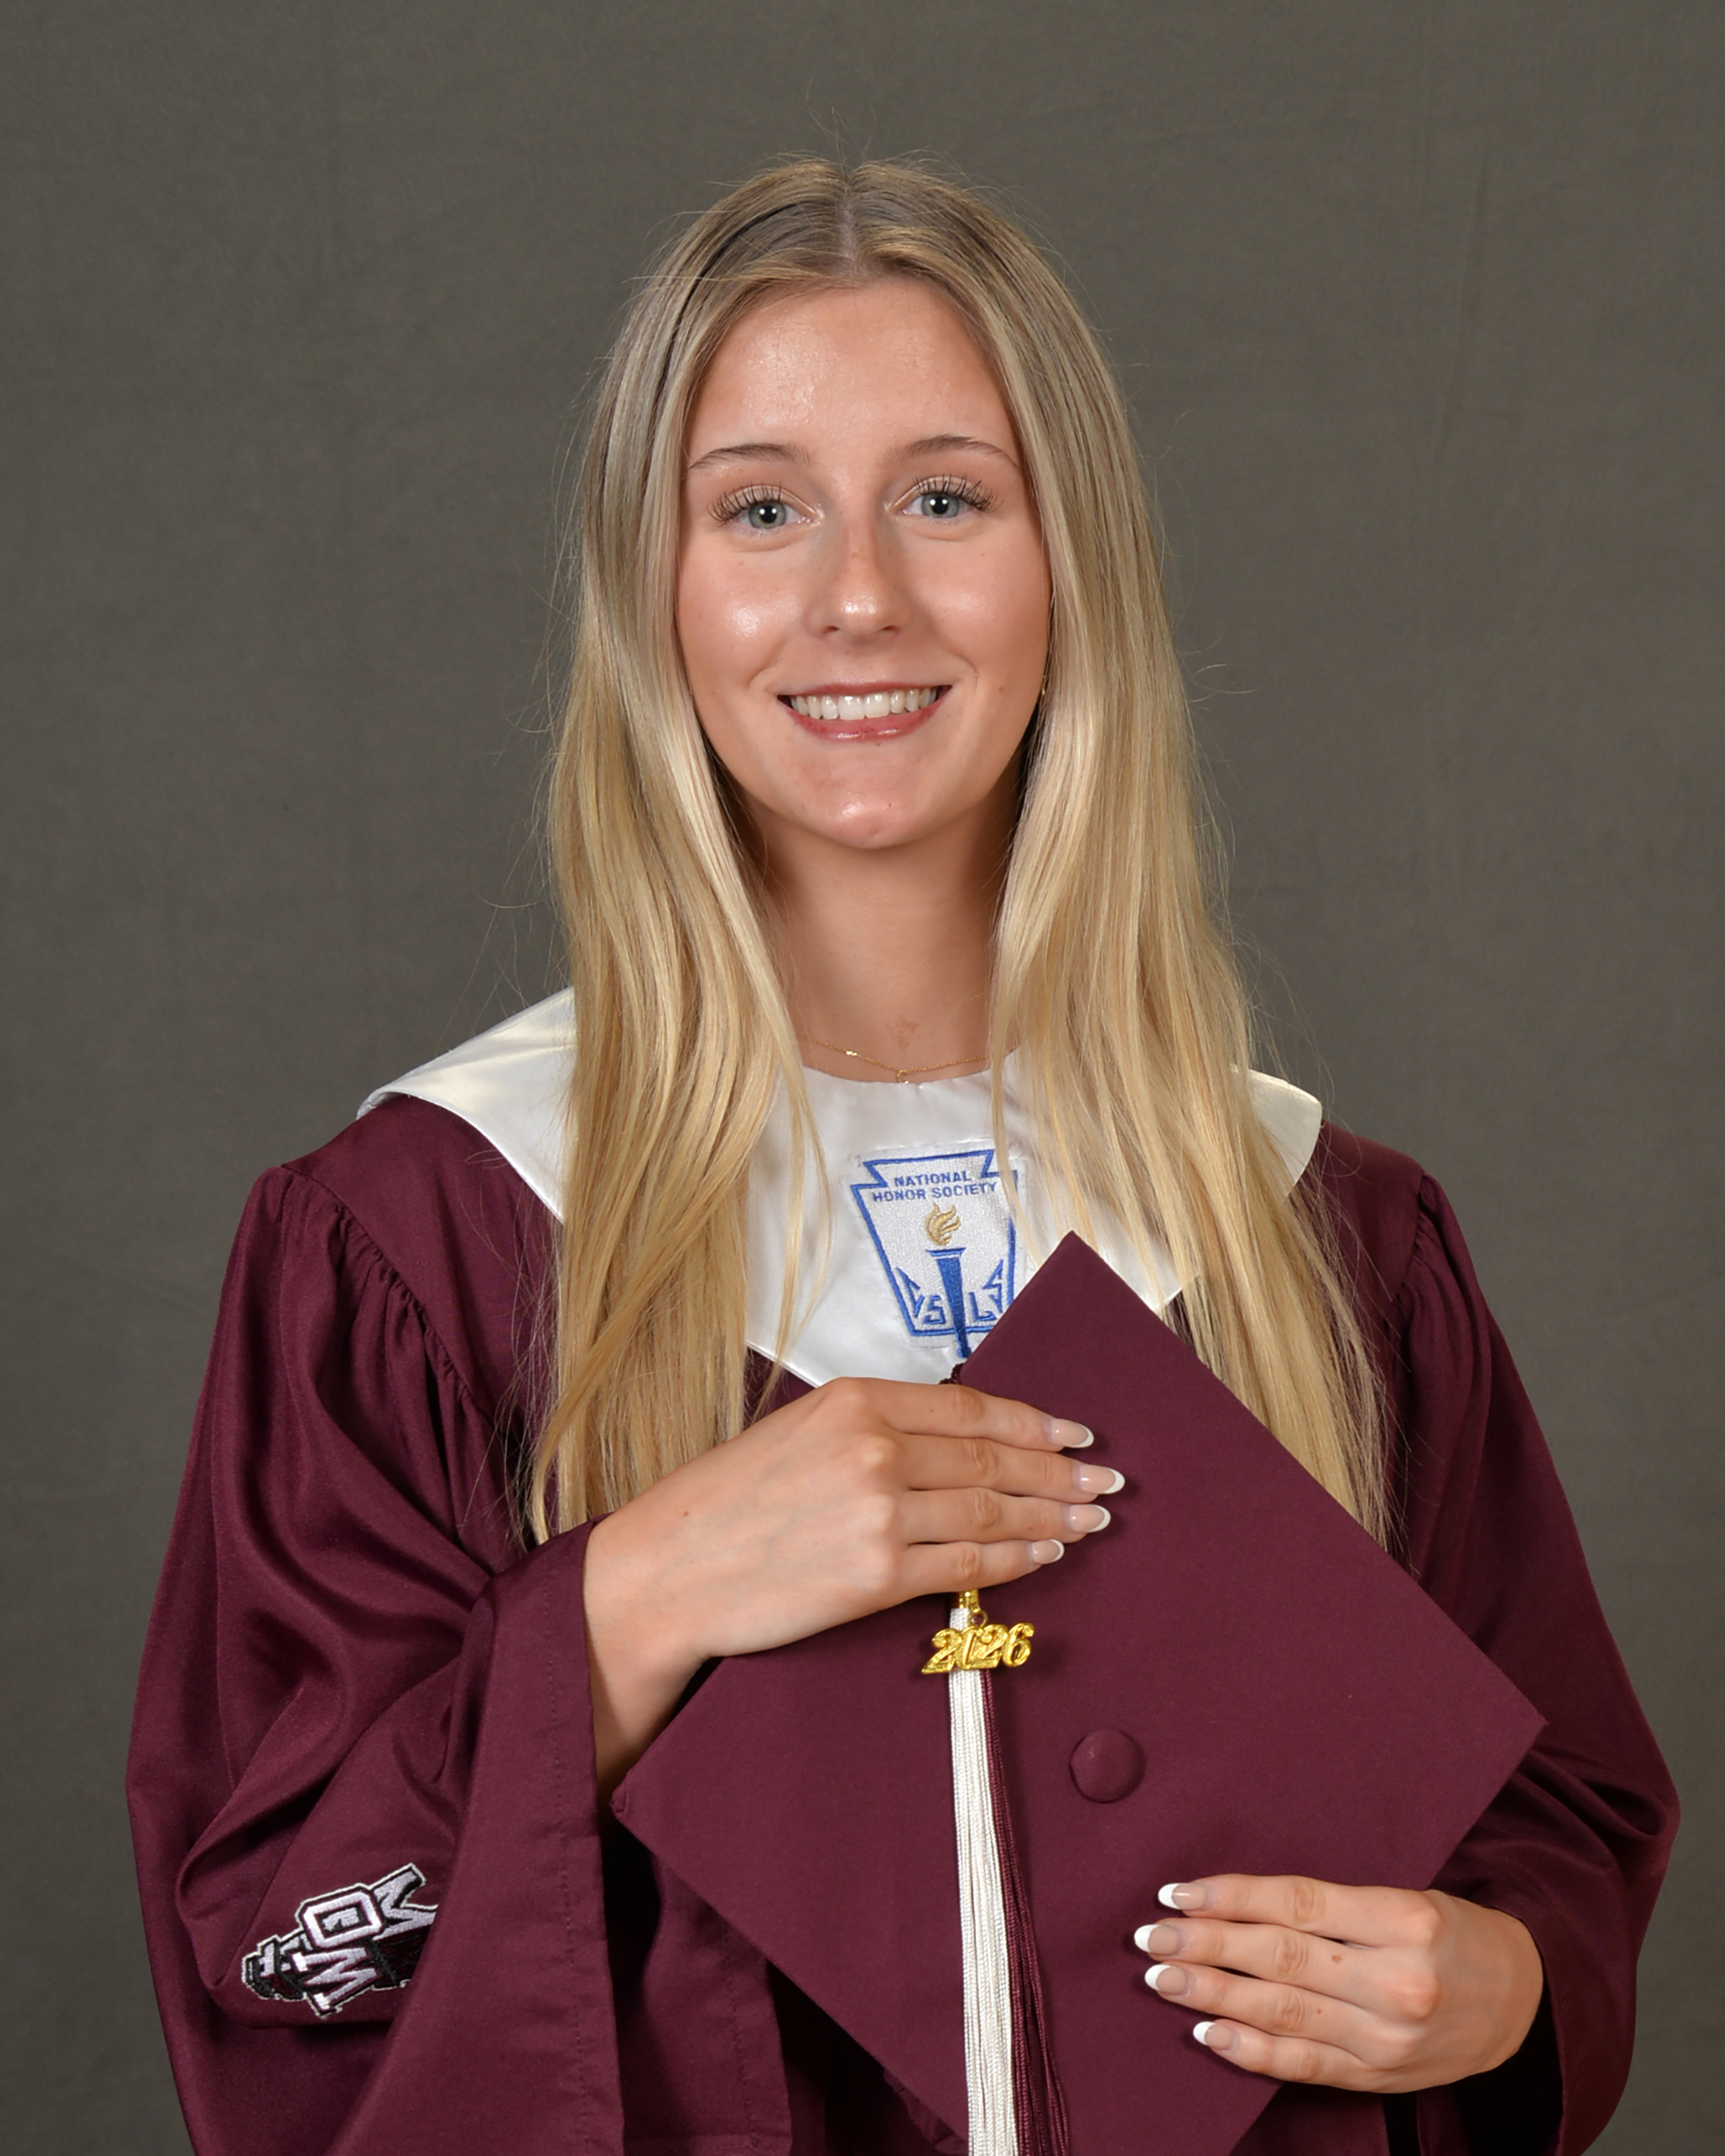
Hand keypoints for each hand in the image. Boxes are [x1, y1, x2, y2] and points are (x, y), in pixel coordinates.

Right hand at [583, 1376, 1115, 1788]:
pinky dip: (1018, 1560)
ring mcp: (879, 1513)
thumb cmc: (725, 1504)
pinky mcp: (876, 1576)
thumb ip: (872, 1431)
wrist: (669, 1570)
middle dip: (1059, 1472)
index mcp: (856, 1402)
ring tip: (1088, 1521)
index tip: (1076, 1434)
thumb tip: (952, 1445)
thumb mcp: (798, 1433)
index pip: (971, 1409)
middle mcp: (874, 1449)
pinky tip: (1045, 1556)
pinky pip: (969, 1565)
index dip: (1034, 1423)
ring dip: (1052, 1517)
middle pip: (994, 1460)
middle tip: (1104, 1482)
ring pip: (992, 1513)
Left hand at [1135, 1873, 1543, 2089]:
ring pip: (1282, 2013)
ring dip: (1212, 1995)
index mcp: (1404, 1920)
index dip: (1232, 1897)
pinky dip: (1250, 2050)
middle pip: (1281, 1959)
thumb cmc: (1451, 1934)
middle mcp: (1395, 1982)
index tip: (1178, 1892)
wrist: (1523, 2002)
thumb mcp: (1405, 1897)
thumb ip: (1331, 1904)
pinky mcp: (1379, 2077)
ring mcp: (1386, 2039)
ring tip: (1162, 1978)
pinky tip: (1208, 2033)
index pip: (1298, 1903)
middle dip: (1207, 1946)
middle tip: (1151, 1936)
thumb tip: (1236, 1900)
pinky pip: (1302, 2065)